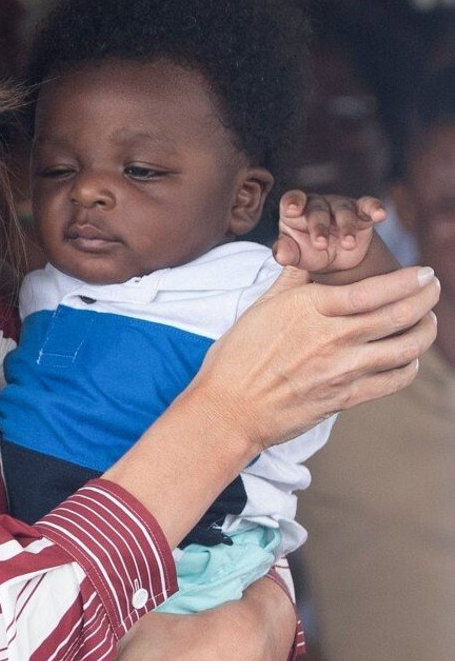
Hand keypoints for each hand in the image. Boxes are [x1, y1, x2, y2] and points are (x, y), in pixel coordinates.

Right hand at [192, 262, 438, 455]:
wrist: (228, 410)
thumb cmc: (236, 359)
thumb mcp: (260, 307)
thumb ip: (292, 278)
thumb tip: (305, 249)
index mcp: (311, 309)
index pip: (374, 290)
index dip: (408, 280)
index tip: (424, 273)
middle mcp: (332, 338)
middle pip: (398, 315)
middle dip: (426, 298)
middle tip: (432, 288)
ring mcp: (342, 370)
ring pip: (405, 348)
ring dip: (426, 331)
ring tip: (428, 320)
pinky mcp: (344, 398)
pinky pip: (392, 381)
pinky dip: (409, 367)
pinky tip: (408, 358)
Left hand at [274, 191, 384, 274]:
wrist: (335, 261)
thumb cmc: (309, 253)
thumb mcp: (296, 256)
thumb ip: (286, 253)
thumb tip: (281, 255)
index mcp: (296, 211)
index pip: (292, 199)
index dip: (293, 202)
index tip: (292, 210)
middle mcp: (318, 204)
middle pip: (318, 209)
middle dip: (319, 226)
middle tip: (320, 245)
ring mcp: (340, 206)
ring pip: (343, 211)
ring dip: (346, 226)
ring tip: (347, 244)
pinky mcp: (362, 213)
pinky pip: (368, 205)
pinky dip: (375, 208)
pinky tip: (381, 215)